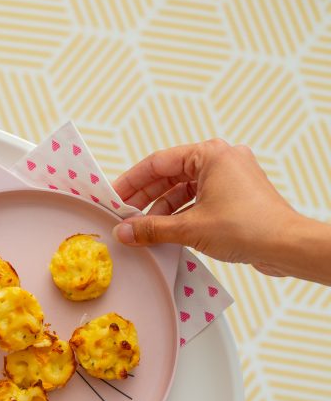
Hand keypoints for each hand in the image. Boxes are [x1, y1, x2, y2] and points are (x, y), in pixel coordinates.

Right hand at [111, 139, 304, 276]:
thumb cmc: (247, 227)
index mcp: (210, 154)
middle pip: (171, 175)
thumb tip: (124, 232)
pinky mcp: (236, 196)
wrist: (287, 246)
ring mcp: (230, 177)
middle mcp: (221, 159)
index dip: (132, 181)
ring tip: (143, 230)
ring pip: (184, 189)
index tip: (114, 196)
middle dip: (146, 197)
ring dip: (162, 209)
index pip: (158, 162)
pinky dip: (181, 214)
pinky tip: (166, 232)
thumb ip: (151, 229)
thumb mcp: (190, 228)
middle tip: (123, 215)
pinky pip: (199, 200)